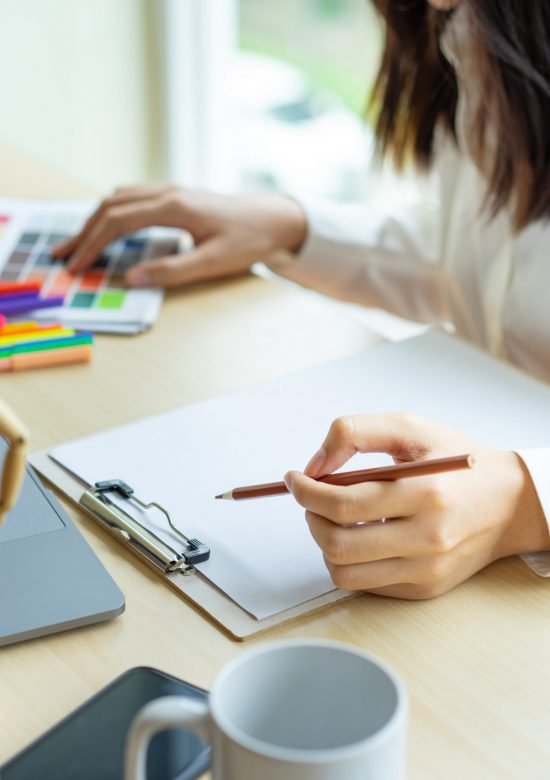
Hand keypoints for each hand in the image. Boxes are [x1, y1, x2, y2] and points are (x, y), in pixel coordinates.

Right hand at [52, 185, 306, 287]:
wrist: (277, 217)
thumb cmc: (250, 240)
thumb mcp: (214, 262)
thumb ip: (172, 271)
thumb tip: (132, 279)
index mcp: (174, 206)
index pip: (118, 222)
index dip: (93, 244)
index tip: (76, 265)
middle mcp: (168, 192)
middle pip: (111, 206)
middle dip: (84, 231)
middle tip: (63, 255)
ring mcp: (172, 190)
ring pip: (120, 197)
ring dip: (96, 219)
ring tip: (79, 243)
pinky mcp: (177, 196)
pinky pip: (133, 197)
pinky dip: (112, 211)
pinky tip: (110, 226)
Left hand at [284, 413, 549, 598]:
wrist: (509, 503)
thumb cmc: (457, 461)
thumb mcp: (410, 428)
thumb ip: (356, 433)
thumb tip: (314, 466)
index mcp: (425, 492)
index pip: (343, 503)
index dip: (306, 491)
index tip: (295, 479)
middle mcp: (427, 538)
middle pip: (337, 544)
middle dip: (310, 518)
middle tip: (313, 499)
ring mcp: (425, 570)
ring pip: (344, 573)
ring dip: (324, 543)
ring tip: (335, 518)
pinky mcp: (424, 588)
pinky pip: (365, 584)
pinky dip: (350, 560)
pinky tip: (362, 534)